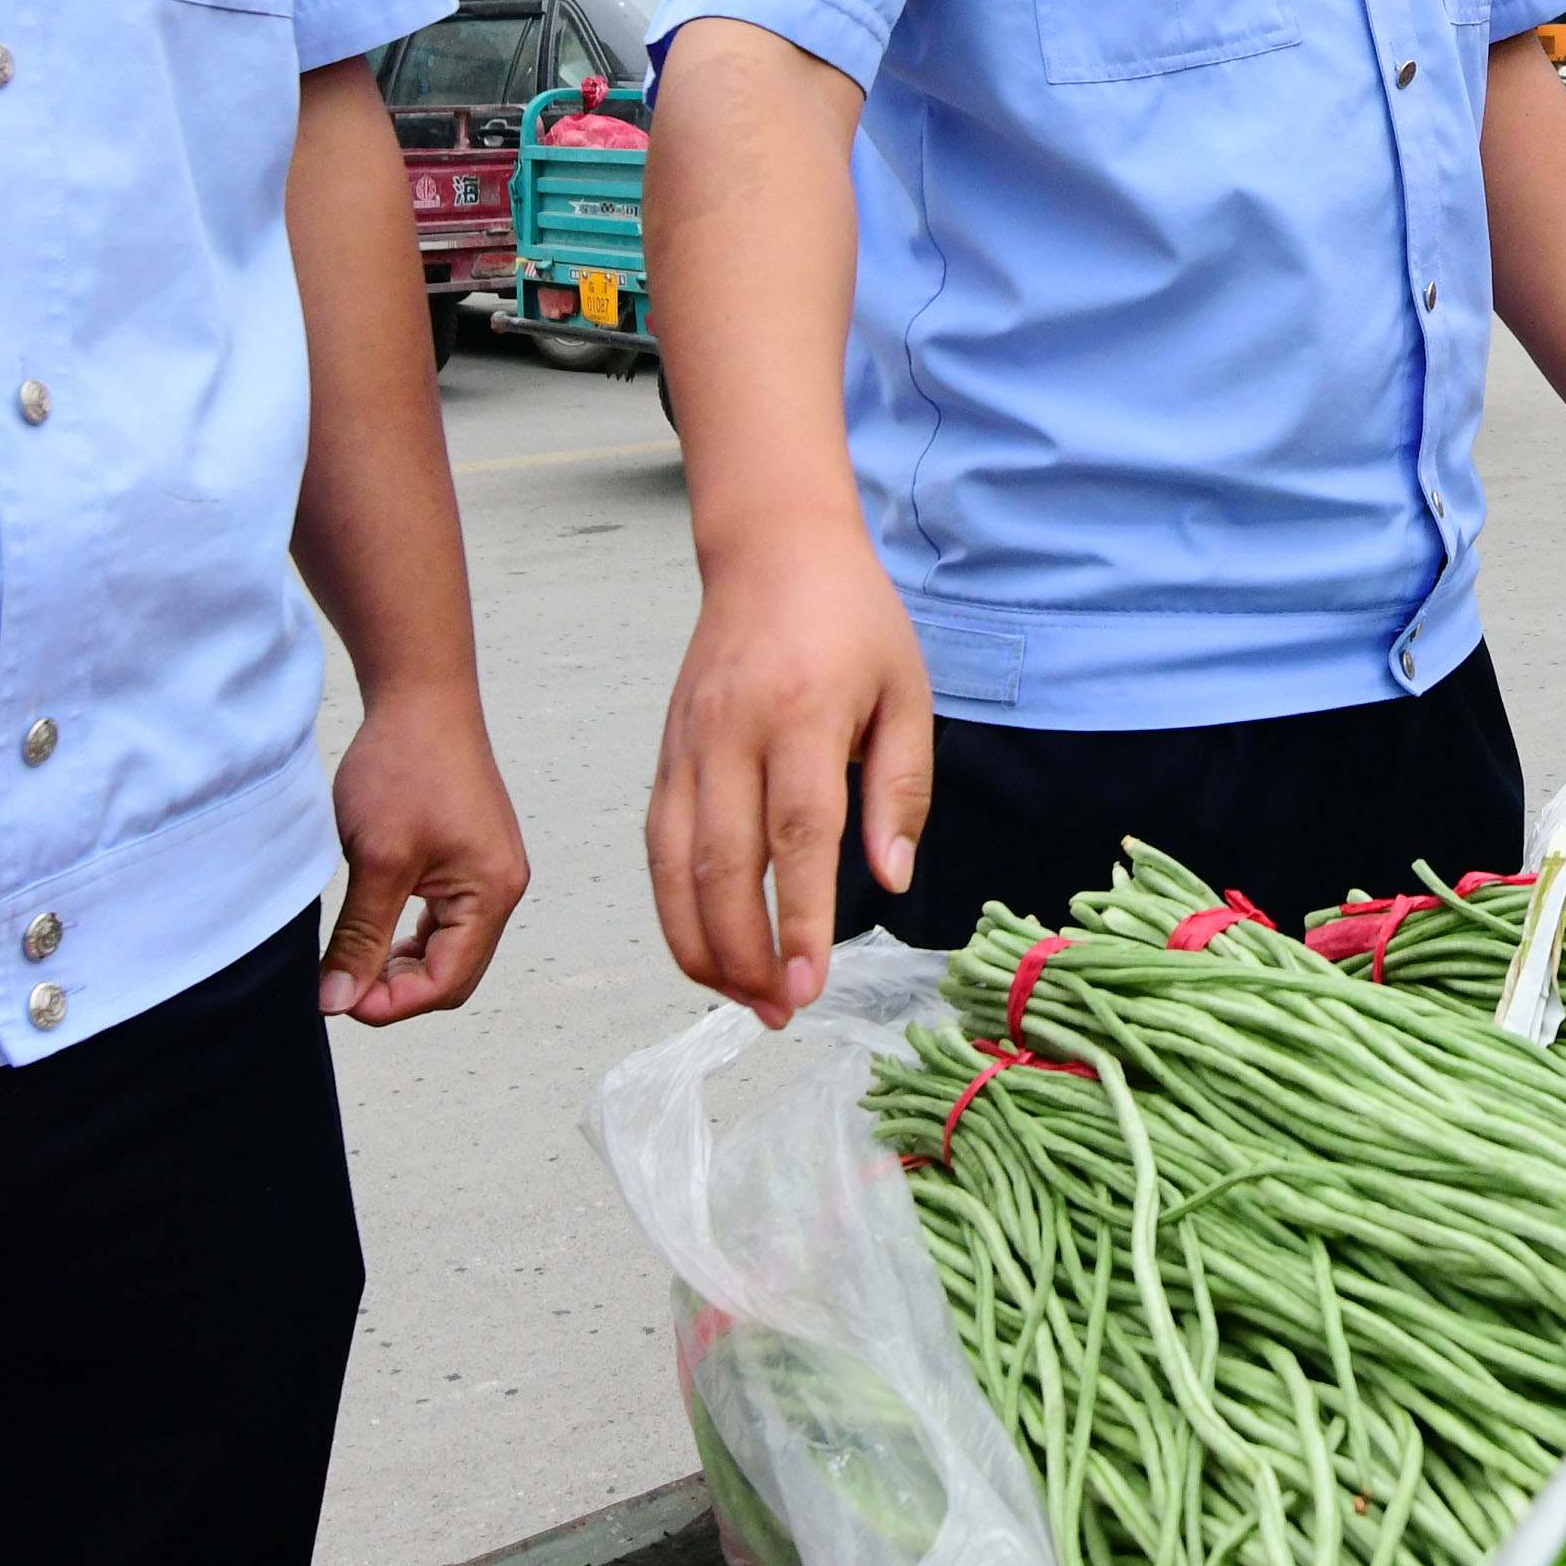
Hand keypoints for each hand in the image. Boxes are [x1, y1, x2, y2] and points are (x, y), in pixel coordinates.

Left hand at [324, 699, 526, 1027]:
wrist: (421, 695)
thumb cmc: (405, 767)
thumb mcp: (377, 860)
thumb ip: (361, 936)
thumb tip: (339, 1000)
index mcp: (492, 893)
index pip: (446, 983)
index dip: (390, 1003)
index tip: (338, 998)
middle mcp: (502, 887)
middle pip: (452, 974)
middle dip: (397, 989)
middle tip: (340, 983)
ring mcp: (490, 871)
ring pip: (448, 949)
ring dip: (402, 963)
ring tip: (353, 957)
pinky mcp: (471, 856)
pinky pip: (446, 919)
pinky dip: (410, 934)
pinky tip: (375, 926)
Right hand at [643, 532, 933, 1026]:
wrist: (773, 551)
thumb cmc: (852, 621)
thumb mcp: (907, 692)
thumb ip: (900, 791)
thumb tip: (889, 881)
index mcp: (801, 714)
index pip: (795, 837)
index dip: (798, 921)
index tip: (809, 988)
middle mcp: (731, 733)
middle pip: (721, 865)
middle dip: (744, 954)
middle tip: (778, 1013)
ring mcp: (688, 745)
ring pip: (673, 865)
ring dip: (700, 945)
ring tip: (743, 999)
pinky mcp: (666, 754)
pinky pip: (658, 845)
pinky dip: (673, 907)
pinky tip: (706, 948)